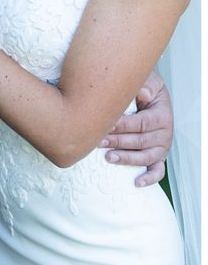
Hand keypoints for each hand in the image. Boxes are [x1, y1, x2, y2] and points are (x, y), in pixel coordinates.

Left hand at [100, 70, 172, 186]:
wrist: (152, 95)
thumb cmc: (146, 89)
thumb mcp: (149, 81)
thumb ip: (146, 85)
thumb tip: (142, 93)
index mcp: (162, 116)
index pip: (142, 123)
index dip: (124, 126)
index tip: (107, 126)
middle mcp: (165, 134)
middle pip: (141, 141)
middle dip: (119, 142)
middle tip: (99, 141)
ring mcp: (162, 147)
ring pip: (146, 157)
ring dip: (127, 159)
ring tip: (108, 158)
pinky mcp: (159, 157)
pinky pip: (158, 171)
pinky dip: (149, 178)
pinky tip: (137, 183)